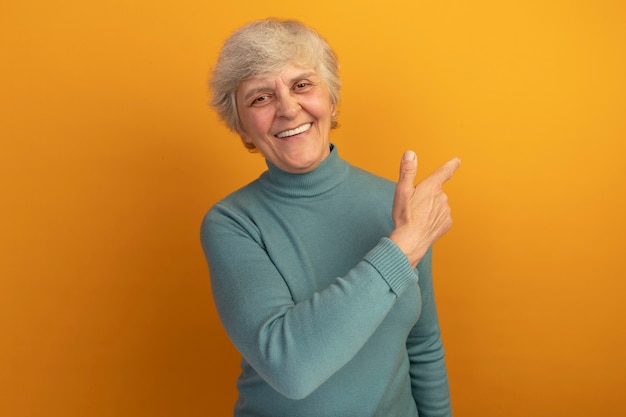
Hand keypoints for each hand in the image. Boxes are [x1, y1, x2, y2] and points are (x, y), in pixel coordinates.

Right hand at [389, 151, 460, 267]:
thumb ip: (407, 171)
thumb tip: (410, 153)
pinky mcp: (447, 223)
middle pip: (436, 191)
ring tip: (417, 217)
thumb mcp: (402, 191)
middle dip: (427, 196)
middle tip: (413, 206)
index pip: (444, 171)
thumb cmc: (405, 217)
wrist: (411, 241)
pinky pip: (441, 217)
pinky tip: (424, 224)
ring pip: (438, 205)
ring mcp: (446, 211)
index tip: (457, 161)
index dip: (451, 165)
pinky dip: (434, 219)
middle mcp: (442, 197)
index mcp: (432, 186)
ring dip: (430, 208)